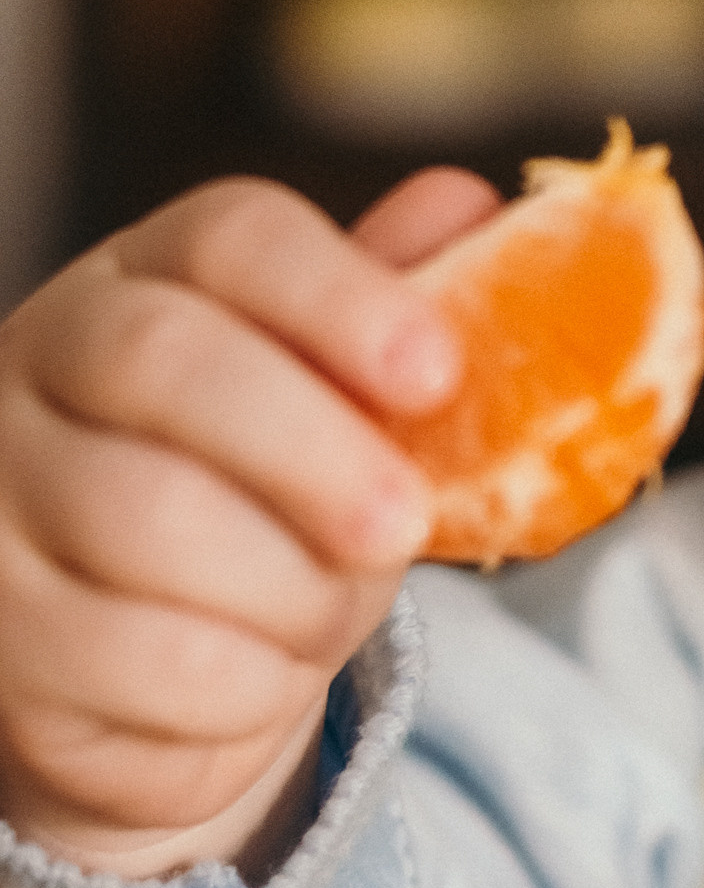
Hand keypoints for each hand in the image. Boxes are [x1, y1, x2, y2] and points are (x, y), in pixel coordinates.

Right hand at [0, 165, 497, 881]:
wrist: (158, 671)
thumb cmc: (269, 505)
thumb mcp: (343, 408)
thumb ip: (398, 312)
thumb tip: (473, 203)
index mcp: (148, 277)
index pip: (231, 236)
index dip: (339, 296)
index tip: (435, 374)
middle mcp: (44, 359)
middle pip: (162, 358)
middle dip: (311, 448)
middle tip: (402, 524)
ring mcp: (2, 492)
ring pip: (145, 516)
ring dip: (287, 585)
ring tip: (332, 612)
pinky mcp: (1, 629)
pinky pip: (133, 654)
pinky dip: (239, 683)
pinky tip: (265, 675)